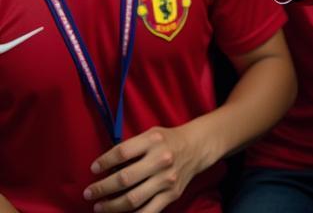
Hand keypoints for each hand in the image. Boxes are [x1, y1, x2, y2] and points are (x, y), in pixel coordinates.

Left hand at [84, 123, 207, 211]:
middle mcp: (161, 159)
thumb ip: (131, 147)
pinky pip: (147, 212)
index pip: (122, 152)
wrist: (196, 147)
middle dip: (101, 188)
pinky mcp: (171, 195)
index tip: (94, 169)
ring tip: (99, 206)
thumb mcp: (151, 134)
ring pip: (132, 199)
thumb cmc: (167, 141)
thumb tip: (105, 167)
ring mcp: (167, 179)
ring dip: (110, 206)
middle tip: (88, 193)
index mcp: (154, 140)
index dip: (104, 162)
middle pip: (124, 178)